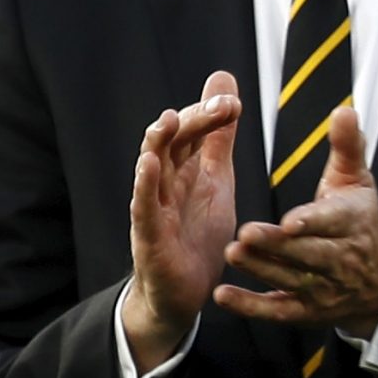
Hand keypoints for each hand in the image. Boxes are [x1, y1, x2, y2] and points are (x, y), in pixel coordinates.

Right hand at [122, 71, 241, 371]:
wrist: (182, 293)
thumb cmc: (196, 232)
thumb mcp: (217, 179)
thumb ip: (219, 138)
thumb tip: (224, 84)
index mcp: (184, 168)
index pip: (192, 131)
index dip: (209, 114)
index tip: (234, 102)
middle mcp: (164, 182)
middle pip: (173, 142)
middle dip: (194, 120)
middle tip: (222, 105)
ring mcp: (153, 208)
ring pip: (151, 168)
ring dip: (158, 143)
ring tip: (169, 119)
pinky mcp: (148, 236)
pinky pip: (142, 207)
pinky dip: (145, 186)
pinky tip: (149, 165)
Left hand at [215, 106, 377, 335]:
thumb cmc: (361, 221)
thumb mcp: (358, 182)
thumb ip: (347, 147)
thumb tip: (343, 110)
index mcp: (354, 223)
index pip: (334, 222)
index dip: (312, 222)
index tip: (290, 221)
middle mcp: (342, 259)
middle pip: (308, 253)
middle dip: (277, 246)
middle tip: (245, 233)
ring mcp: (324, 288)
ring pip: (291, 279)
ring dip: (261, 269)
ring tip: (232, 253)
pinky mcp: (306, 311)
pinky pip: (277, 310)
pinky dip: (250, 306)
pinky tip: (223, 296)